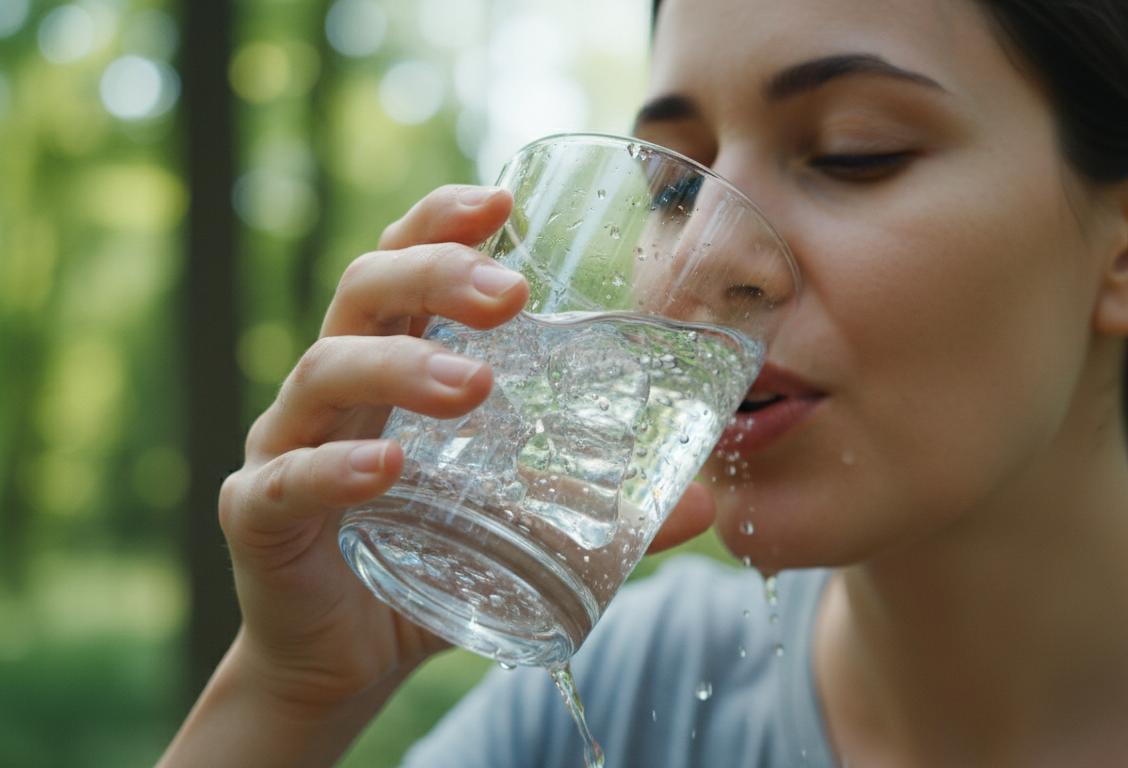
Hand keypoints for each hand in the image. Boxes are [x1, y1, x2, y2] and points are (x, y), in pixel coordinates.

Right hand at [216, 184, 714, 711]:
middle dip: (434, 272)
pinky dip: (334, 469)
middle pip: (363, 291)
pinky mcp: (258, 518)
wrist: (344, 662)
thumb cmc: (430, 565)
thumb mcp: (523, 529)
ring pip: (324, 371)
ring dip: (401, 365)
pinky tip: (386, 468)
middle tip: (511, 292)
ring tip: (476, 386)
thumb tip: (706, 500)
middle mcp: (334, 390)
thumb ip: (604, 511)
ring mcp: (287, 446)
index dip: (441, 220)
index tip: (502, 200)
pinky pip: (284, 479)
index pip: (403, 263)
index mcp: (391, 363)